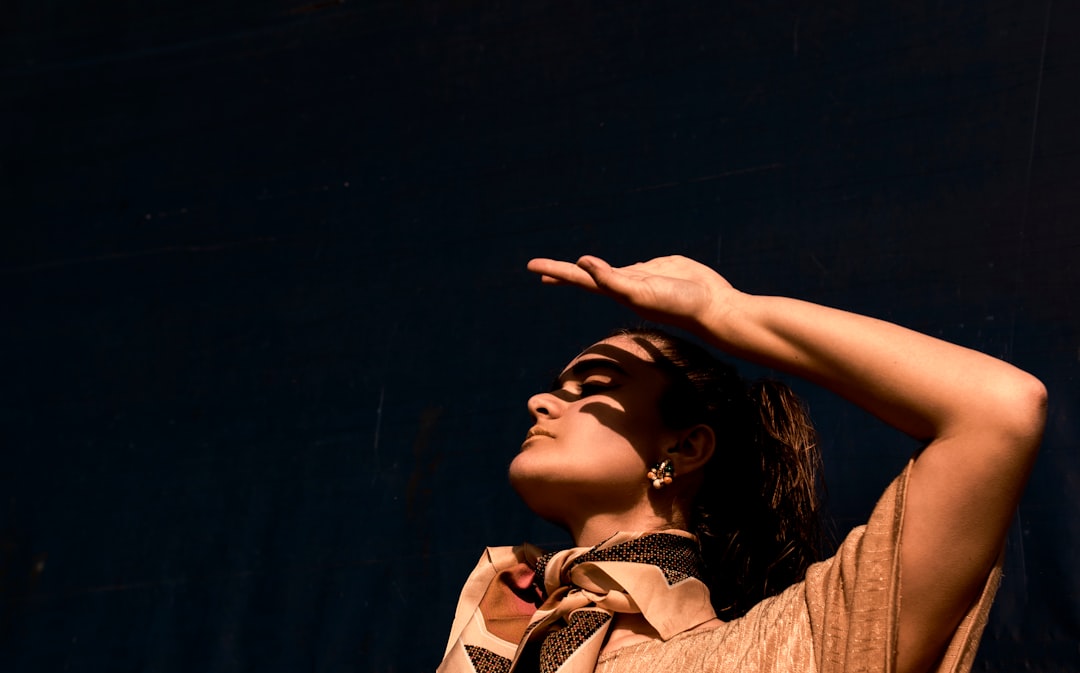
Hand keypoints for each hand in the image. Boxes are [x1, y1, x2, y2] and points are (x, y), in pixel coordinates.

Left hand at [526, 255, 738, 329]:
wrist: (711, 308)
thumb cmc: (677, 304)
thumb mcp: (639, 292)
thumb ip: (611, 279)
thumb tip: (582, 263)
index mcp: (616, 289)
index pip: (578, 277)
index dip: (555, 271)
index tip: (532, 266)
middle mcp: (625, 284)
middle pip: (586, 275)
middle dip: (563, 273)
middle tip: (539, 269)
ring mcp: (642, 277)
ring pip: (609, 271)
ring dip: (590, 271)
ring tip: (577, 268)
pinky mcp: (660, 268)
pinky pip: (634, 265)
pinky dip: (621, 265)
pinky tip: (619, 268)